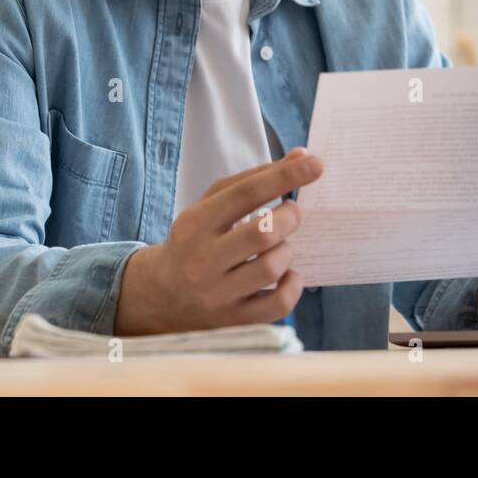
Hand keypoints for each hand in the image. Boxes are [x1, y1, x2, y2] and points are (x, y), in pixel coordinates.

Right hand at [114, 148, 322, 334]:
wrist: (162, 295)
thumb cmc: (196, 240)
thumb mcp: (211, 205)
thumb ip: (253, 179)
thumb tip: (301, 157)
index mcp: (195, 224)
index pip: (245, 194)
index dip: (284, 176)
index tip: (315, 164)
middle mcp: (203, 260)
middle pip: (263, 234)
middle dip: (289, 217)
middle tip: (292, 212)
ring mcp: (218, 295)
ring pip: (272, 267)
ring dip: (287, 250)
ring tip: (279, 246)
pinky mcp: (235, 321)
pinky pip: (279, 303)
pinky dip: (293, 284)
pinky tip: (286, 273)